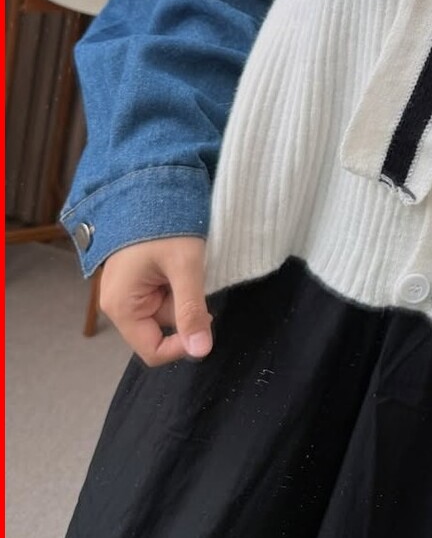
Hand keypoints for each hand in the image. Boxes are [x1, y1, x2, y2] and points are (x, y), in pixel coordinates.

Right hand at [98, 236, 212, 366]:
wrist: (148, 186)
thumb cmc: (164, 224)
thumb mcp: (185, 266)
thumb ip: (191, 310)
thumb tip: (202, 352)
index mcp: (121, 307)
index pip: (153, 351)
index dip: (184, 344)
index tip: (207, 318)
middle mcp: (119, 303)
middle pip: (163, 327)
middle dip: (186, 308)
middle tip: (197, 277)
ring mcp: (127, 290)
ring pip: (167, 308)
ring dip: (184, 292)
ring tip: (188, 263)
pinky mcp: (137, 278)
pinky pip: (164, 293)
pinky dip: (179, 282)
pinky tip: (181, 262)